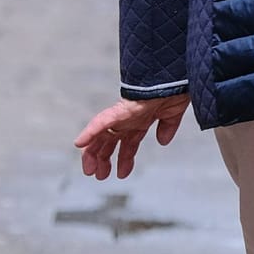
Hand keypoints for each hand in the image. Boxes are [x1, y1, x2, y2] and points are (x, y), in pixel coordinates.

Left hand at [75, 95, 189, 179]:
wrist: (174, 78)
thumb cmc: (174, 88)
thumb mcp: (172, 113)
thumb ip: (167, 127)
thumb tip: (163, 141)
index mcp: (140, 121)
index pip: (128, 143)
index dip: (125, 159)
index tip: (122, 174)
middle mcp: (128, 120)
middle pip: (110, 142)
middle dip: (104, 159)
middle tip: (100, 175)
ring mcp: (121, 116)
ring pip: (100, 136)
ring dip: (93, 153)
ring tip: (90, 170)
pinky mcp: (118, 111)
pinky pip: (100, 122)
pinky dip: (89, 133)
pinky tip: (79, 144)